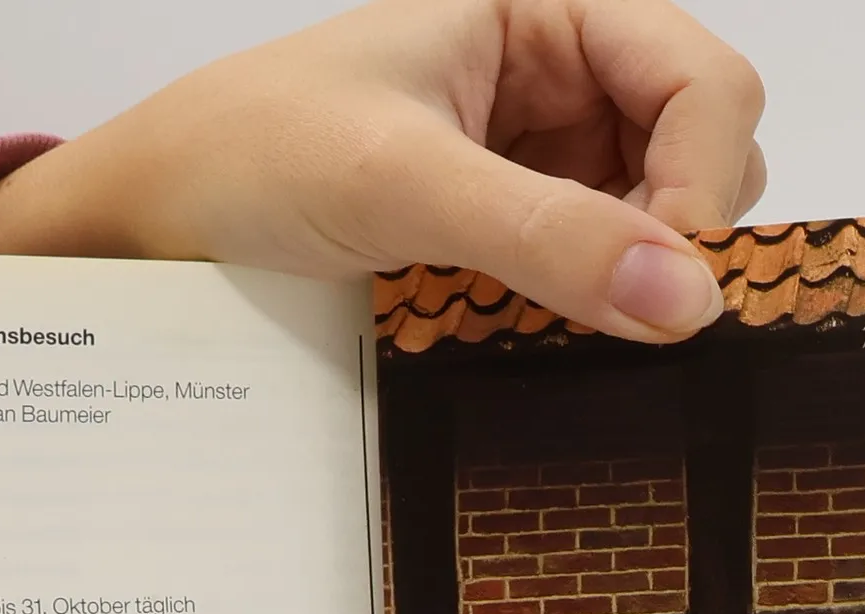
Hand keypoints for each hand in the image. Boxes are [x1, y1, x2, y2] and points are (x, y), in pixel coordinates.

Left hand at [0, 0, 765, 342]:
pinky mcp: (511, 225)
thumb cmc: (254, 157)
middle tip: (617, 308)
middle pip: (703, 146)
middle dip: (682, 230)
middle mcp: (560, 72)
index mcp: (547, 9)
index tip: (668, 282)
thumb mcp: (401, 183)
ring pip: (661, 216)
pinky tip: (552, 331)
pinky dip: (597, 304)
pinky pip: (599, 266)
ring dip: (640, 276)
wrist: (158, 221)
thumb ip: (548, 234)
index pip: (703, 81)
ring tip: (569, 318)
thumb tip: (691, 300)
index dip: (706, 182)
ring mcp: (541, 153)